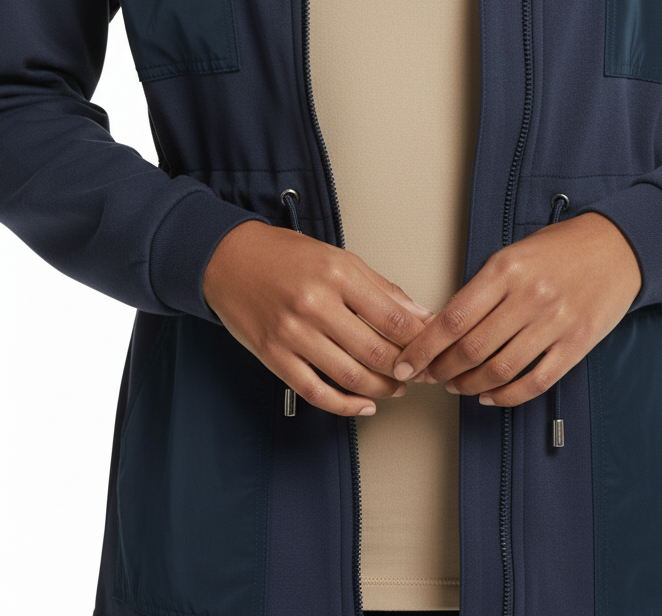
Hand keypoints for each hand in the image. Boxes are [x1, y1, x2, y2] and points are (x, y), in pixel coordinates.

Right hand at [203, 220, 434, 416]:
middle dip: (406, 369)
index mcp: (337, 273)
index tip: (432, 346)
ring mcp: (293, 333)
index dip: (420, 339)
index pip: (394, 318)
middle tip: (420, 373)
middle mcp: (315, 304)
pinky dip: (344, 405)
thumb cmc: (285, 255)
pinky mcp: (274, 356)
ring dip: (381, 390)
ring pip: (350, 376)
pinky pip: (315, 392)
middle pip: (376, 351)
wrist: (229, 259)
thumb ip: (380, 287)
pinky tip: (363, 405)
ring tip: (396, 388)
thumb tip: (418, 313)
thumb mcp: (338, 257)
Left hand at [389, 212, 641, 406]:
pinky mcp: (576, 344)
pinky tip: (490, 396)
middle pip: (471, 348)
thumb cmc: (561, 248)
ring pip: (499, 369)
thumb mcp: (514, 253)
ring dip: (470, 385)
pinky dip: (507, 396)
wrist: (618, 247)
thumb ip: (484, 287)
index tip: (406, 362)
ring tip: (456, 386)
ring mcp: (555, 322)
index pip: (453, 318)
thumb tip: (447, 325)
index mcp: (506, 269)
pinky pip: (535, 381)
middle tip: (429, 376)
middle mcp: (528, 296)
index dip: (423, 347)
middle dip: (441, 370)